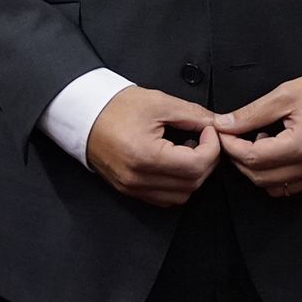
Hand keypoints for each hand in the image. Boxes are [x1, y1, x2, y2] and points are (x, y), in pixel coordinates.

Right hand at [86, 86, 220, 206]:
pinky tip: (174, 162)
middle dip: (206, 160)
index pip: (196, 165)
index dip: (212, 147)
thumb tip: (216, 123)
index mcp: (146, 156)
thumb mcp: (159, 102)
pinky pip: (165, 198)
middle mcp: (139, 178)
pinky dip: (177, 184)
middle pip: (192, 182)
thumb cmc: (116, 107)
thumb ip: (193, 114)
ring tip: (186, 150)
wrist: (85, 114)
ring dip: (193, 175)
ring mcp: (133, 187)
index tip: (209, 130)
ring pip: (181, 195)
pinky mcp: (130, 190)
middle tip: (202, 138)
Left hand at [215, 68, 301, 196]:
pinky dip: (277, 175)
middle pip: (260, 177)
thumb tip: (224, 125)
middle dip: (241, 159)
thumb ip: (251, 113)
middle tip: (235, 138)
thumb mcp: (285, 94)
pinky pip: (292, 187)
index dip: (232, 147)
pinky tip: (279, 152)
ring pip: (274, 187)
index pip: (253, 158)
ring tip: (262, 143)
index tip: (223, 134)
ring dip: (258, 170)